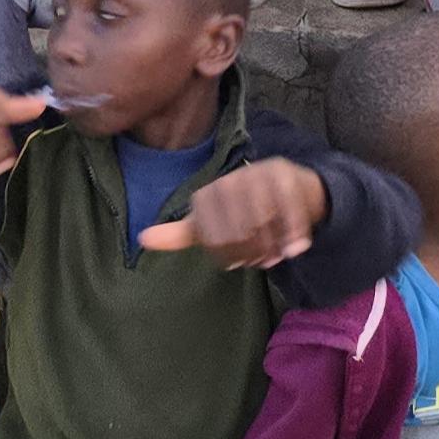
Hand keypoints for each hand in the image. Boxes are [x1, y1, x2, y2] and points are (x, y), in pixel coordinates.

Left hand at [140, 156, 327, 269]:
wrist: (291, 188)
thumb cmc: (246, 209)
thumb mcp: (211, 222)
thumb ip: (180, 233)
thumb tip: (143, 239)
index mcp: (210, 193)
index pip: (212, 237)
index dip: (227, 256)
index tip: (237, 263)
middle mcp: (232, 180)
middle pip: (237, 231)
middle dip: (251, 252)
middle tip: (262, 261)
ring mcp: (259, 176)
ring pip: (262, 221)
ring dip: (272, 246)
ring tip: (277, 254)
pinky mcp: (286, 177)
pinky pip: (288, 211)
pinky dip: (293, 234)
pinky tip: (295, 248)